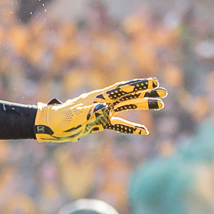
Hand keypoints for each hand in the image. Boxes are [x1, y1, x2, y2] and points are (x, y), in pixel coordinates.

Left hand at [35, 78, 165, 141]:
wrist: (49, 127)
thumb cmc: (60, 120)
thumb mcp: (74, 116)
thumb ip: (88, 112)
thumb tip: (102, 108)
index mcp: (98, 97)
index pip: (122, 89)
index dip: (138, 85)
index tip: (154, 82)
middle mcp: (103, 102)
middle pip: (129, 95)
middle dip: (147, 93)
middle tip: (164, 92)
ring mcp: (102, 112)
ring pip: (127, 107)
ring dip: (144, 106)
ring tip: (161, 105)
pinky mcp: (99, 124)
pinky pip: (119, 125)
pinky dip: (131, 127)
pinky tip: (144, 131)